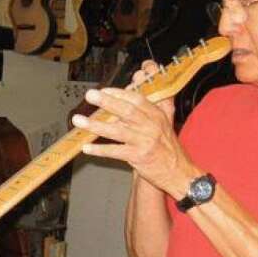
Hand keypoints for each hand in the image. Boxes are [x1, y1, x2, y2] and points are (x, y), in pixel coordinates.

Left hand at [70, 62, 199, 196]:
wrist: (178, 173)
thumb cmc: (167, 147)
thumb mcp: (165, 122)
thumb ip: (152, 104)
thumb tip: (137, 84)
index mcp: (157, 114)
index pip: (136, 99)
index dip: (119, 93)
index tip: (103, 90)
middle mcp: (151, 126)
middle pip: (126, 111)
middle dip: (106, 102)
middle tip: (90, 95)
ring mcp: (145, 142)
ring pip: (117, 131)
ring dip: (96, 125)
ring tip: (79, 121)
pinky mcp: (139, 157)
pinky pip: (115, 152)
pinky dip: (100, 149)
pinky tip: (86, 147)